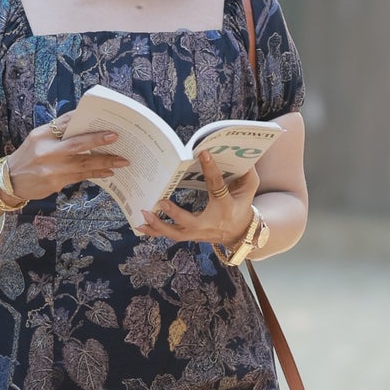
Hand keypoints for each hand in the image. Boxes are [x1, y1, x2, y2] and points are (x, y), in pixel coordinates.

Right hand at [3, 118, 128, 202]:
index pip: (65, 123)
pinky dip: (96, 174)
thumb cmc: (28, 156)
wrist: (9, 181)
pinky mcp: (55, 183)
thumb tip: (83, 122)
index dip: (84, 120)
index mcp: (41, 135)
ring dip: (104, 161)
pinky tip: (108, 172)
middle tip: (115, 137)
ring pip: (82, 164)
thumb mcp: (37, 139)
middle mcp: (46, 151)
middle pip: (76, 144)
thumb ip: (57, 131)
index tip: (101, 119)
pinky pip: (80, 177)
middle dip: (98, 140)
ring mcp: (51, 169)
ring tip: (122, 160)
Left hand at [138, 149, 257, 250]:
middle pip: (190, 222)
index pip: (217, 186)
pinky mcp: (189, 236)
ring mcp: (197, 233)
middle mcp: (210, 223)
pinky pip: (169, 236)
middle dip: (176, 214)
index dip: (211, 170)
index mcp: (225, 206)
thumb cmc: (241, 205)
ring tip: (144, 214)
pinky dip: (153, 232)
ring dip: (158, 226)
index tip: (203, 154)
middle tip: (161, 202)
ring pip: (176, 234)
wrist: (239, 232)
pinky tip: (139, 225)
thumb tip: (244, 156)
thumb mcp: (249, 189)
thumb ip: (247, 174)